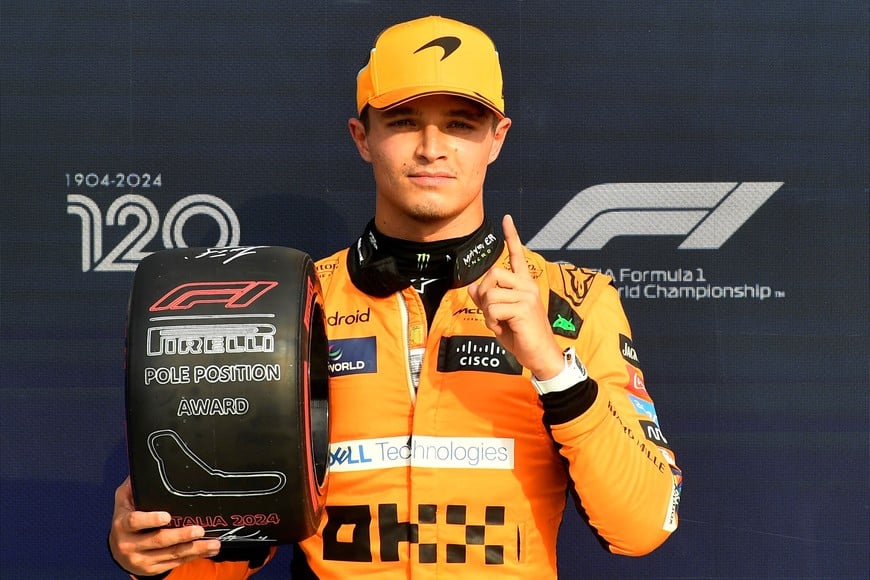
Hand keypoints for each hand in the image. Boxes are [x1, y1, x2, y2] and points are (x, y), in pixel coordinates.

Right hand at [109, 477, 220, 575]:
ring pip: (171, 554)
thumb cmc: (126, 519)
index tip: (167, 516)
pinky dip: (194, 556)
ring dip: (195, 549)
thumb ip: (135, 485)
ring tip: (213, 543)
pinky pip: (175, 562)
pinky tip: (208, 550)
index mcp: (123, 524)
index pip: (135, 522)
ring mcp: (141, 559)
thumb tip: (146, 465)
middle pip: (158, 541)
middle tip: (199, 529)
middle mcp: (129, 544)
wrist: (118, 550)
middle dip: (181, 535)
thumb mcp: (125, 500)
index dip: (151, 519)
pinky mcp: (152, 569)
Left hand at [468, 214, 563, 379]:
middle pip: (492, 274)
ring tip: (502, 324)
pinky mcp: (523, 307)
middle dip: (485, 294)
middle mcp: (527, 286)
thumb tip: (472, 288)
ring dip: (488, 313)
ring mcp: (527, 295)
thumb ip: (487, 300)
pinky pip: (493, 308)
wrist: (539, 355)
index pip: (517, 255)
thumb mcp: (499, 316)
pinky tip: (505, 328)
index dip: (511, 236)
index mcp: (524, 285)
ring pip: (490, 294)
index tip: (506, 218)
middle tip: (494, 313)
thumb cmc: (521, 336)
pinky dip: (492, 322)